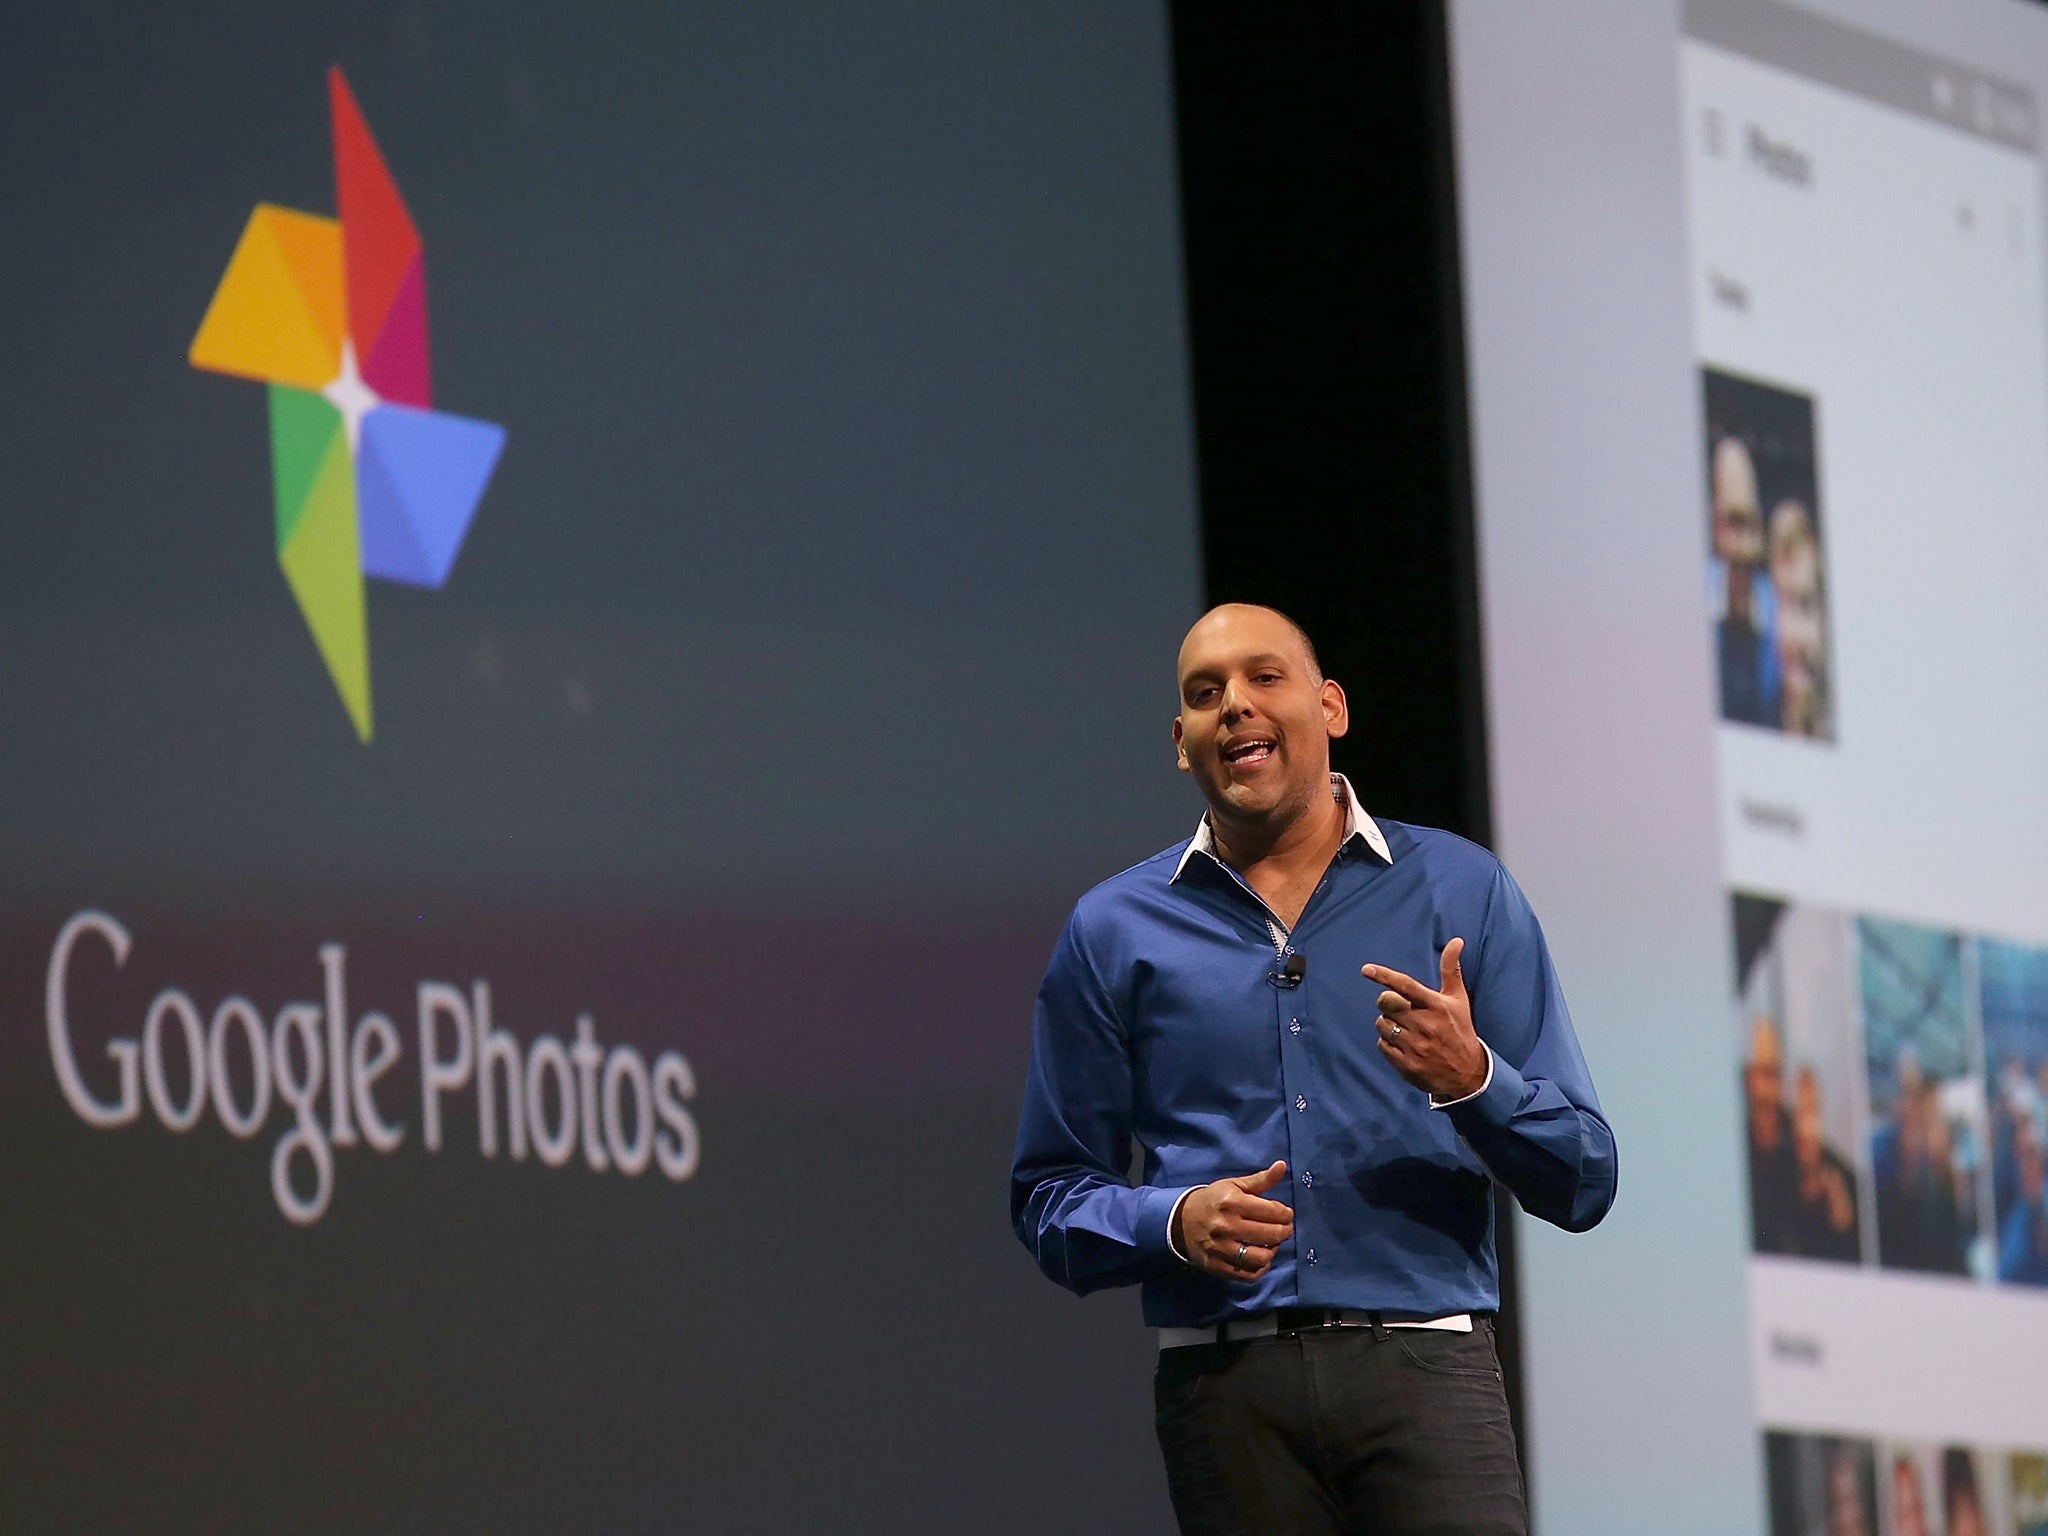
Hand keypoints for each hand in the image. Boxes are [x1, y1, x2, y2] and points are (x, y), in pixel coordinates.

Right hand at [1175, 1161, 1293, 1281]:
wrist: (1180, 1220)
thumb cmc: (1213, 1201)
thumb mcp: (1234, 1185)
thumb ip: (1261, 1179)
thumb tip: (1282, 1166)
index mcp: (1231, 1202)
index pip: (1272, 1211)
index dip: (1285, 1213)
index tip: (1286, 1214)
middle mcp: (1226, 1225)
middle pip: (1270, 1234)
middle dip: (1285, 1231)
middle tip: (1285, 1228)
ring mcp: (1220, 1248)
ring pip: (1262, 1257)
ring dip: (1274, 1250)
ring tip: (1272, 1243)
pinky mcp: (1217, 1265)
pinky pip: (1248, 1275)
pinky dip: (1261, 1268)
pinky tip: (1261, 1257)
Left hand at [1363, 938, 1488, 1100]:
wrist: (1467, 1074)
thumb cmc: (1459, 1029)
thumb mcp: (1459, 999)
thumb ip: (1451, 969)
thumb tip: (1456, 940)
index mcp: (1436, 1006)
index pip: (1406, 986)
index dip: (1385, 976)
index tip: (1366, 969)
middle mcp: (1425, 1025)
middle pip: (1386, 1004)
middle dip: (1387, 1003)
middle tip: (1399, 1009)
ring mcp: (1415, 1046)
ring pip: (1382, 1024)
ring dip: (1388, 1024)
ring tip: (1406, 1029)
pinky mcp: (1406, 1065)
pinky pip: (1382, 1045)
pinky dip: (1388, 1043)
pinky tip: (1403, 1045)